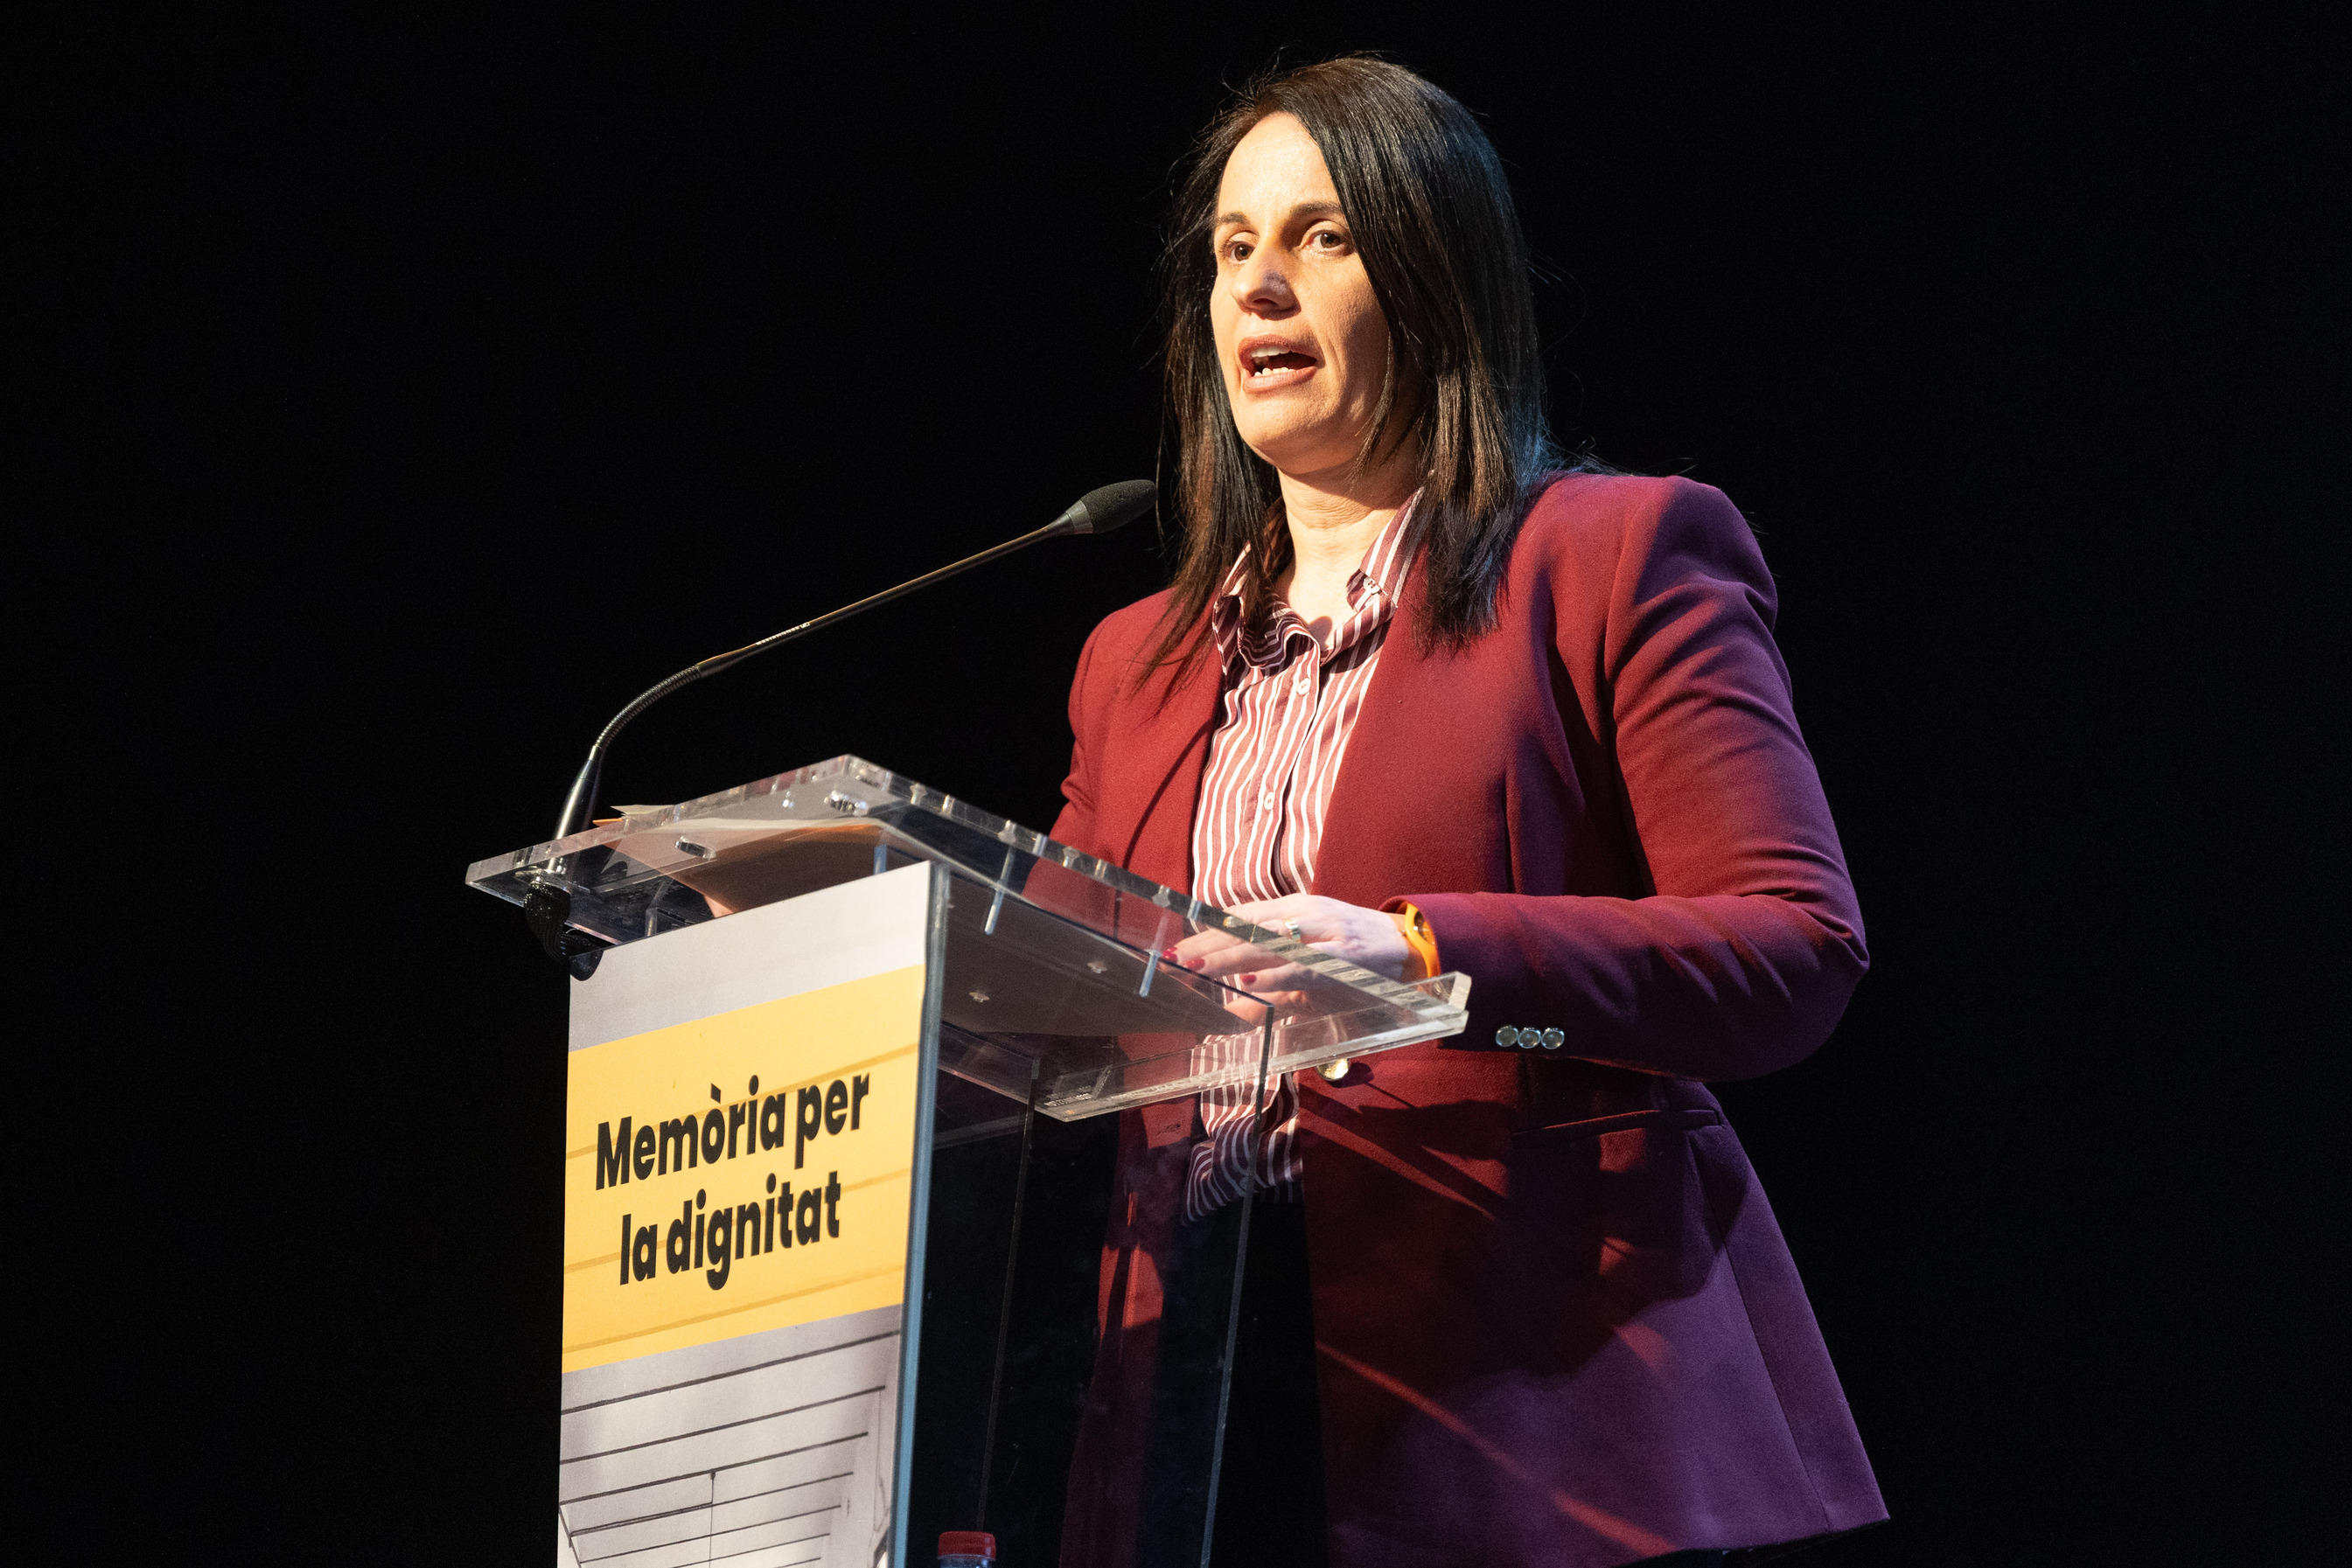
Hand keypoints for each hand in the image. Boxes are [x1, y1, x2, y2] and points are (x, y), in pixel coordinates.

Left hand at [1168, 894, 1418, 1003]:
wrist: (1407, 945)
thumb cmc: (1351, 952)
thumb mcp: (1308, 961)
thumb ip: (1270, 980)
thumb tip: (1230, 1005)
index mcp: (1293, 908)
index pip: (1241, 916)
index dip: (1207, 930)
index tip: (1176, 947)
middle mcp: (1304, 914)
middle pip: (1247, 927)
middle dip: (1208, 944)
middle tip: (1173, 960)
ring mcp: (1323, 934)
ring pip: (1268, 942)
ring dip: (1229, 957)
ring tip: (1196, 968)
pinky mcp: (1342, 957)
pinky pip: (1303, 966)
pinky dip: (1276, 974)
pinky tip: (1250, 982)